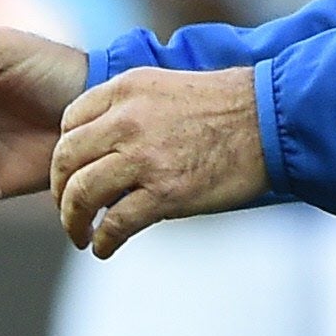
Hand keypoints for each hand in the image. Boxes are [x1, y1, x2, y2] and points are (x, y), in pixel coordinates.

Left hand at [50, 66, 266, 257]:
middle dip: (60, 190)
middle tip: (67, 208)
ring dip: (73, 221)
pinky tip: (104, 248)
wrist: (275, 118)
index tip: (69, 172)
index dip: (64, 153)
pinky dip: (103, 241)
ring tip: (79, 234)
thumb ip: (126, 108)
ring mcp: (144, 157)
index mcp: (125, 89)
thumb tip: (97, 144)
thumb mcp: (164, 87)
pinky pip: (115, 224)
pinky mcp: (165, 192)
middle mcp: (127, 120)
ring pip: (81, 194)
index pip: (69, 123)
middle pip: (65, 160)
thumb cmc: (225, 107)